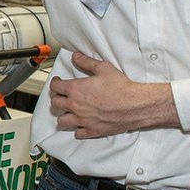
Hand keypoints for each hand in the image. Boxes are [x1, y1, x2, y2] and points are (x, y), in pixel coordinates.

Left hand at [49, 51, 176, 137]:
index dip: (55, 83)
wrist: (135, 105)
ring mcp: (82, 120)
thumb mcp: (104, 68)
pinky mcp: (92, 130)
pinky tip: (81, 124)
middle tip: (63, 96)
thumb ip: (87, 62)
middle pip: (55, 104)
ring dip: (64, 115)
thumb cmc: (121, 88)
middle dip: (57, 98)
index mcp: (75, 90)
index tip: (58, 82)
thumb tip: (76, 57)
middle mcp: (75, 106)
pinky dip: (77, 129)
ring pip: (62, 121)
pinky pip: (77, 133)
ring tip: (69, 111)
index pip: (55, 87)